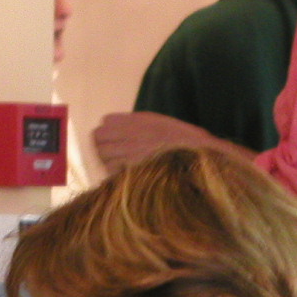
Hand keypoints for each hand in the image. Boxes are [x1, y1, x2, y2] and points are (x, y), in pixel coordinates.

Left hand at [93, 111, 224, 171]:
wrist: (198, 157)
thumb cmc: (183, 142)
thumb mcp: (159, 122)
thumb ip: (135, 123)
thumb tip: (113, 127)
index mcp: (136, 119)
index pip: (105, 122)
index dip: (109, 133)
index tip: (116, 142)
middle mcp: (129, 132)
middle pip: (98, 137)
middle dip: (103, 146)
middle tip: (116, 156)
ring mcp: (128, 152)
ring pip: (102, 155)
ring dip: (109, 161)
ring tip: (125, 166)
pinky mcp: (130, 170)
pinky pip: (111, 172)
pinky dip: (116, 175)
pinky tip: (129, 176)